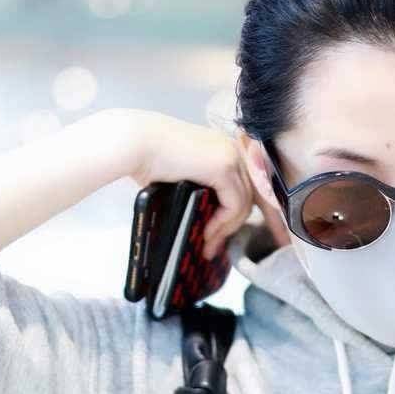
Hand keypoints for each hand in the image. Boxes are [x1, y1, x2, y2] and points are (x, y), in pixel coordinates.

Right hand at [120, 110, 256, 261]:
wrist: (136, 144)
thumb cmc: (150, 162)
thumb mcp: (188, 181)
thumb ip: (207, 196)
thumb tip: (216, 226)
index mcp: (227, 150)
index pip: (252, 187)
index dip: (258, 215)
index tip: (257, 239)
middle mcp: (234, 150)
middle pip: (252, 198)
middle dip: (239, 228)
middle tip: (218, 249)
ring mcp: (231, 156)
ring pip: (243, 205)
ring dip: (225, 230)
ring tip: (207, 247)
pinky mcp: (224, 166)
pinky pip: (233, 205)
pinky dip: (222, 223)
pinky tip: (206, 233)